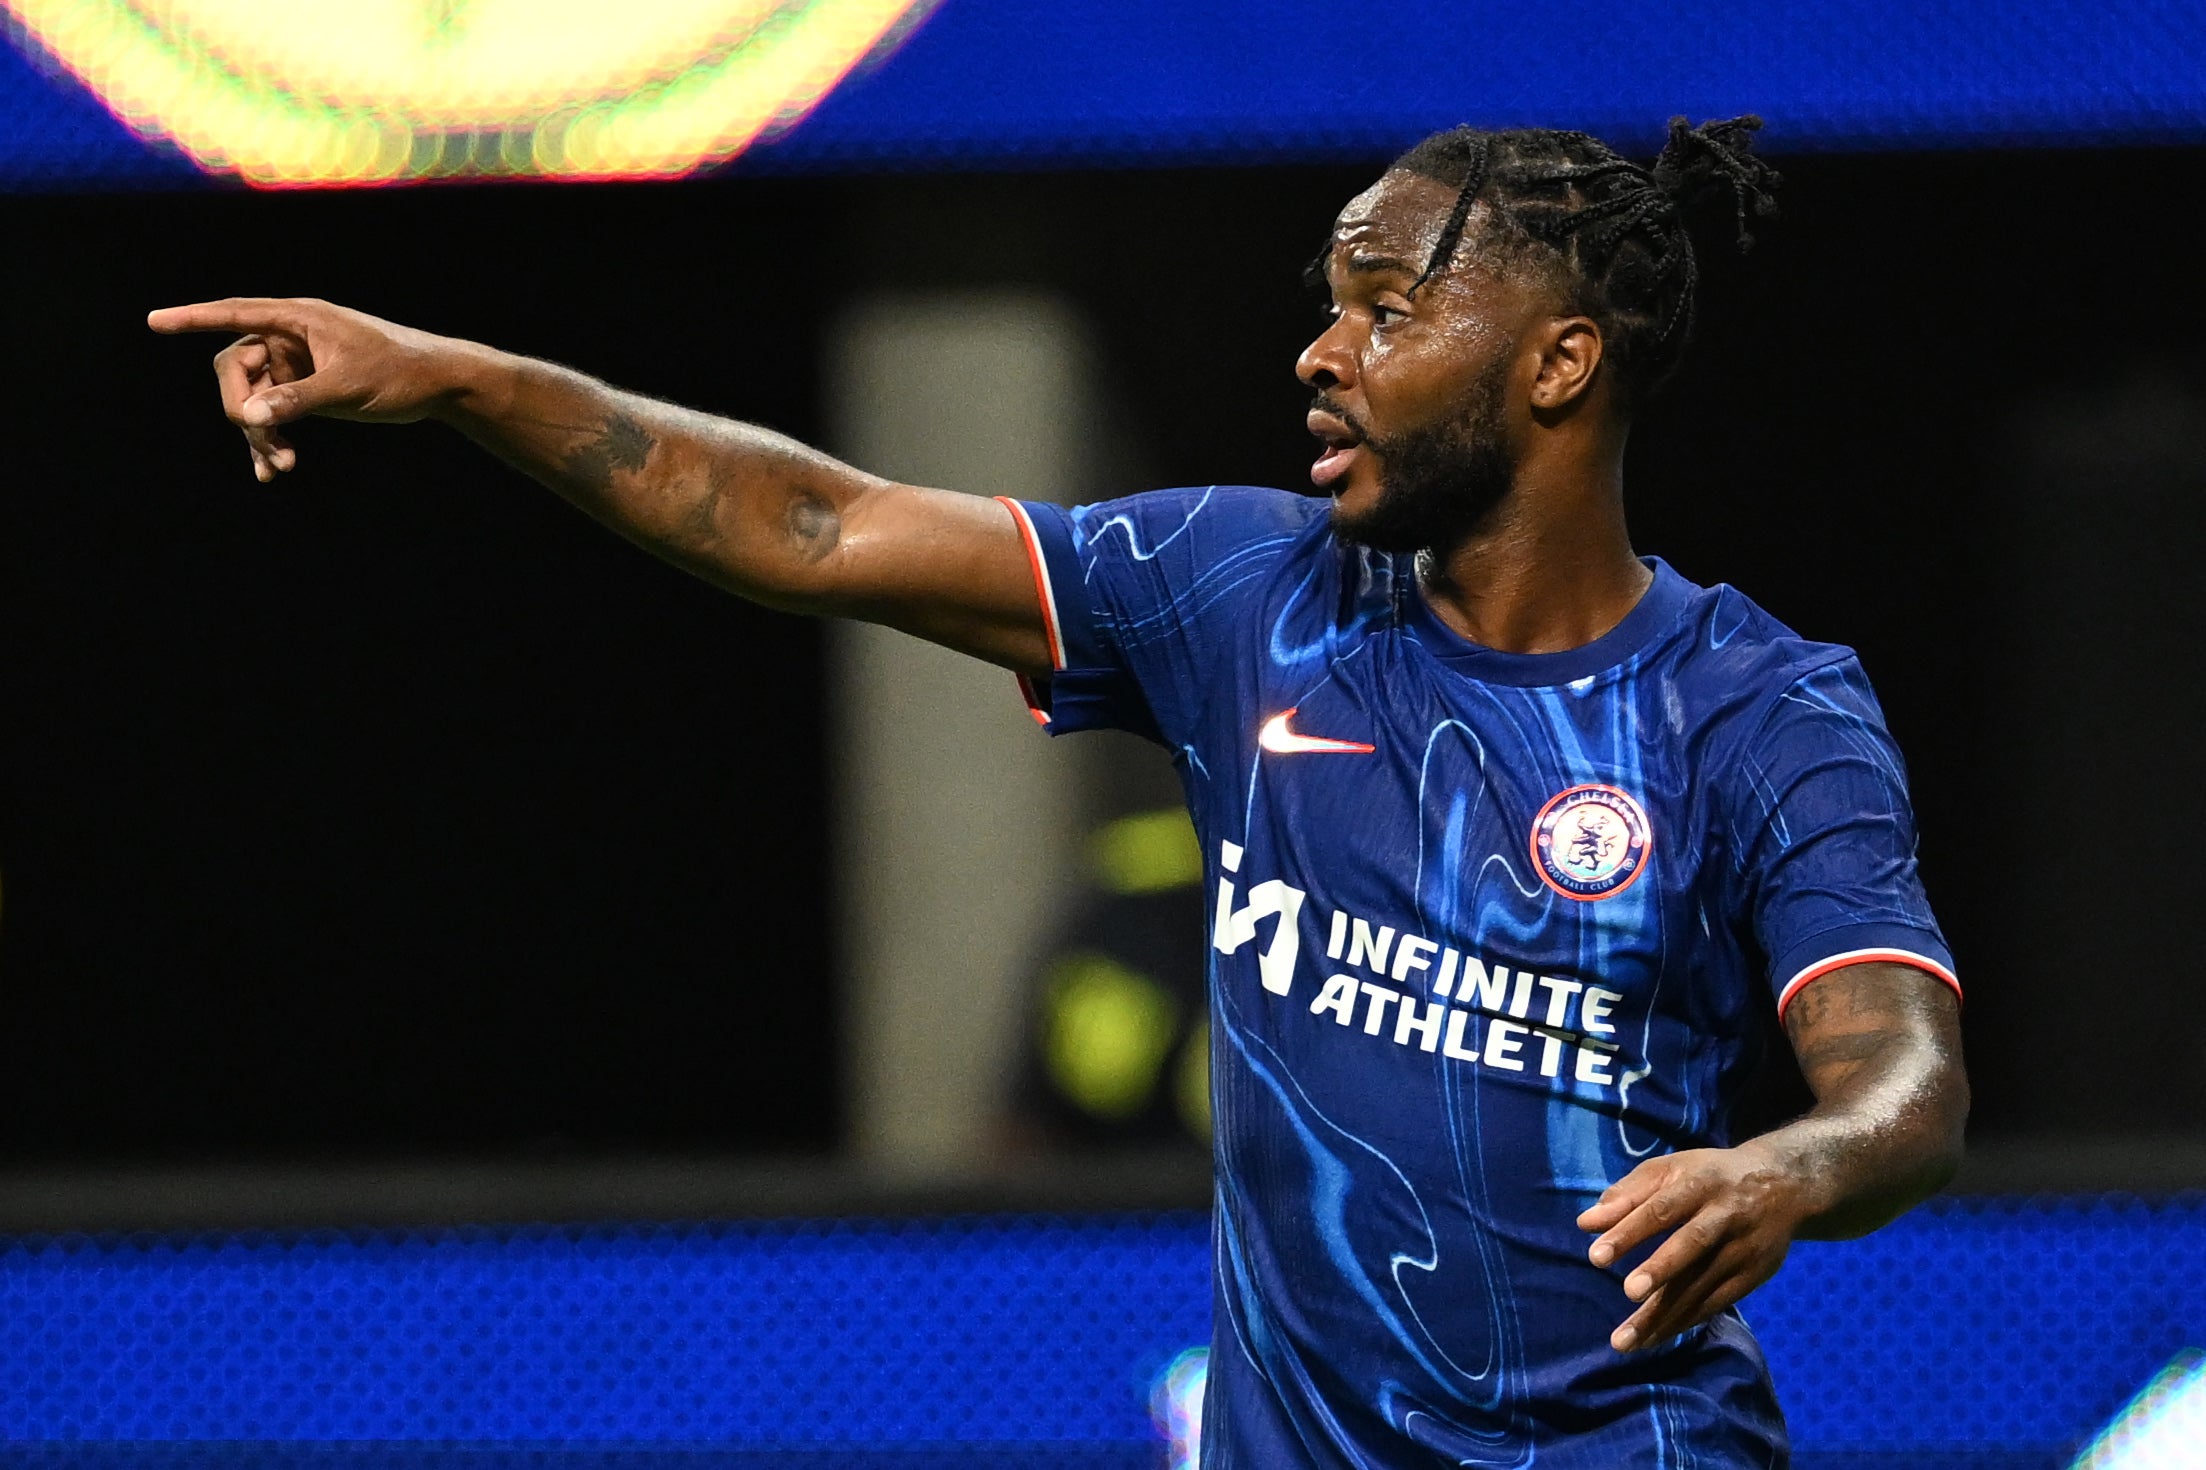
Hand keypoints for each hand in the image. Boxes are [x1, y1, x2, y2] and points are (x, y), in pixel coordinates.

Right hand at [147, 297, 465, 482]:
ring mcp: (297, 363)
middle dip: (241, 405)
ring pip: (253, 395)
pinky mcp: (306, 387)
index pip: (236, 314)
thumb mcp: (348, 388)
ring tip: (281, 464)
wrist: (438, 386)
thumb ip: (298, 400)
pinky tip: (272, 470)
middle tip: (263, 439)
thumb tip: (250, 415)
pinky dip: (271, 437)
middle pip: (236, 366)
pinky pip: (273, 410)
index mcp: (299, 319)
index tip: (155, 322)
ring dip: (258, 430)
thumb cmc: (399, 373)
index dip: (194, 318)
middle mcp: (292, 336)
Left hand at [1576, 1140, 1810, 1352]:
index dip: (1630, 1232)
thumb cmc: (1708, 1176)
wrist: (1784, 1185)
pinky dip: (1684, 1322)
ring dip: (1664, 1315)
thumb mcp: (1670, 1170)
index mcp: (1700, 1183)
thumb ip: (1627, 1195)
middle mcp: (1726, 1215)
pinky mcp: (1753, 1276)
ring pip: (1703, 1285)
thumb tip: (1585, 1224)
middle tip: (1628, 1292)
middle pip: (1692, 1244)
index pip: (1661, 1209)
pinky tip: (1653, 1338)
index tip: (1596, 1256)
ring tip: (1626, 1341)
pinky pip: (1715, 1303)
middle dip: (1661, 1270)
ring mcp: (1744, 1249)